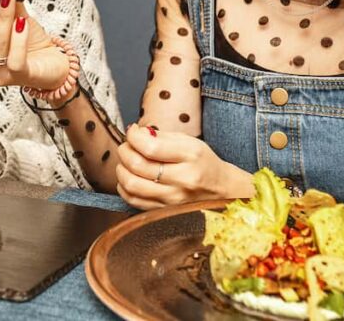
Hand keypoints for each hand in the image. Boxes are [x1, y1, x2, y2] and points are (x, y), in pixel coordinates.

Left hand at [115, 123, 253, 209]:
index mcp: (190, 157)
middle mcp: (182, 180)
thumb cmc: (204, 163)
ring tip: (126, 161)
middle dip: (125, 151)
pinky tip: (128, 178)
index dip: (134, 137)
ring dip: (121, 169)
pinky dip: (124, 187)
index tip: (133, 132)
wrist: (222, 191)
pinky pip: (134, 201)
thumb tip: (137, 133)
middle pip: (138, 165)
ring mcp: (173, 199)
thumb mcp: (190, 143)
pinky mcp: (165, 211)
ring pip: (132, 185)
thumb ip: (162, 136)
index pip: (151, 147)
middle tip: (127, 145)